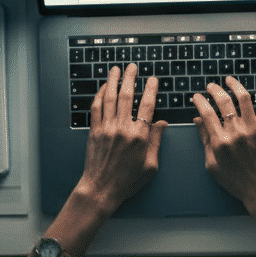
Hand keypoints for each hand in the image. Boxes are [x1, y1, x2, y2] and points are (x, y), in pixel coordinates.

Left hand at [77, 63, 167, 212]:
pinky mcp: (94, 131)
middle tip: (133, 67)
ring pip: (110, 98)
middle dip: (130, 78)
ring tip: (116, 69)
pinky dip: (100, 95)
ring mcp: (106, 129)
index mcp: (139, 137)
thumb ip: (156, 141)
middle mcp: (122, 129)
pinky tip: (103, 87)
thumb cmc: (127, 181)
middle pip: (127, 96)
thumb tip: (161, 123)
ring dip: (113, 80)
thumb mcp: (151, 165)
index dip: (151, 90)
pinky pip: (96, 108)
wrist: (101, 189)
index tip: (153, 80)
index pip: (147, 106)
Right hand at [192, 77, 255, 212]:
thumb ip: (205, 139)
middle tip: (211, 86)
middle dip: (214, 89)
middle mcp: (236, 133)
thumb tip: (198, 119)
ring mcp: (254, 129)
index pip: (206, 112)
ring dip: (235, 84)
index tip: (197, 96)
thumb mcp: (212, 164)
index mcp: (220, 142)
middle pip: (223, 101)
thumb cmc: (235, 180)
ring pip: (244, 98)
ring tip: (229, 80)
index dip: (200, 101)